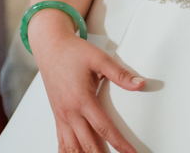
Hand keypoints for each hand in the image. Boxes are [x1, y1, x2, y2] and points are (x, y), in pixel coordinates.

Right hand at [30, 10, 143, 152]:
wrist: (50, 47)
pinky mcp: (57, 117)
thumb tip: (140, 84)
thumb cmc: (73, 52)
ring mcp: (61, 117)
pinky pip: (61, 143)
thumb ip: (120, 74)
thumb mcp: (100, 59)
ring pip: (73, 148)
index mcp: (82, 100)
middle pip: (88, 144)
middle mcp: (70, 112)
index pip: (104, 129)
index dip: (119, 144)